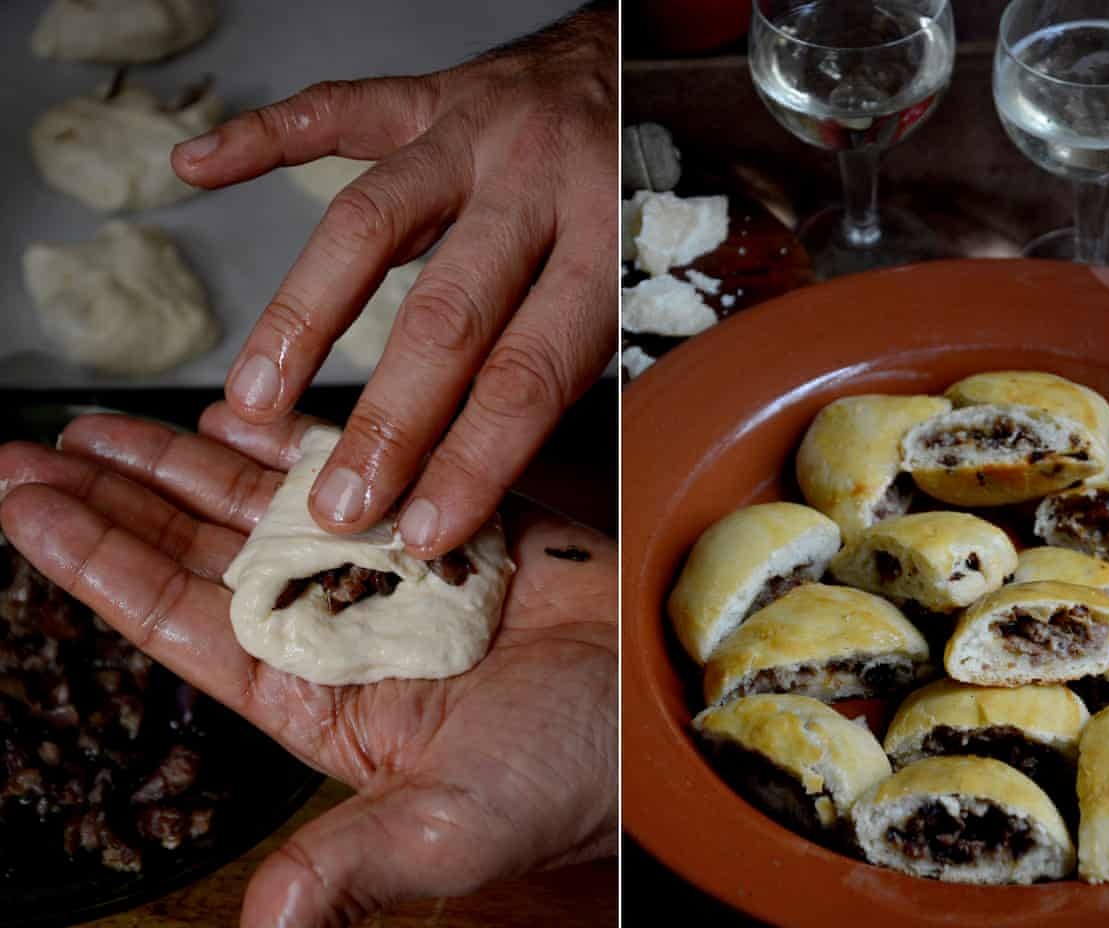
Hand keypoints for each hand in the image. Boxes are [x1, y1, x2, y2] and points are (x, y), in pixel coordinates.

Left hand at [0, 408, 616, 926]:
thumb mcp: (449, 827)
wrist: (655, 700)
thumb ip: (351, 864)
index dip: (97, 567)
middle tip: (30, 451)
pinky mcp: (438, 513)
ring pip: (258, 504)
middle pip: (196, 552)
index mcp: (313, 697)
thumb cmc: (563, 775)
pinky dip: (290, 438)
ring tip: (99, 425)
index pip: (178, 623)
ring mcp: (382, 566)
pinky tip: (232, 412)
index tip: (23, 511)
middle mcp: (332, 625)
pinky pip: (350, 465)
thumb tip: (265, 927)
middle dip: (113, 502)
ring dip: (179, 460)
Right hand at [171, 5, 617, 558]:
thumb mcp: (645, 279)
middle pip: (448, 314)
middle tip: (338, 499)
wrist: (649, 66)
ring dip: (304, 313)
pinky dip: (262, 137)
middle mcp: (539, 184)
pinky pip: (338, 110)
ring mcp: (477, 129)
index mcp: (607, 245)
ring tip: (255, 396)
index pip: (530, 374)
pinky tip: (198, 167)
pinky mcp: (433, 93)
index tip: (427, 530)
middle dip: (388, 419)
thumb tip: (483, 464)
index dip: (475, 460)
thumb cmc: (644, 194)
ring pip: (370, 221)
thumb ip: (574, 357)